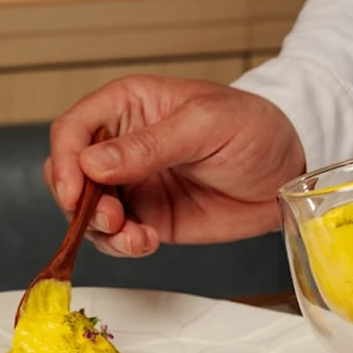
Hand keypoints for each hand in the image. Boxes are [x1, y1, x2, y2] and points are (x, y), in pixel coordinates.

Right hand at [44, 75, 304, 256]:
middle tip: (109, 218)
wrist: (289, 172)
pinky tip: (145, 242)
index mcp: (128, 107)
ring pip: (87, 211)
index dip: (63, 161)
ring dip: (100, 230)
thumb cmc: (254, 129)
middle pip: (68, 175)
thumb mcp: (205, 126)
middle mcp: (121, 146)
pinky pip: (117, 237)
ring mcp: (133, 185)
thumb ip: (149, 145)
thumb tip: (92, 163)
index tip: (72, 191)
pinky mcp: (149, 218)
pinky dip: (122, 245)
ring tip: (133, 235)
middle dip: (78, 202)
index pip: (73, 130)